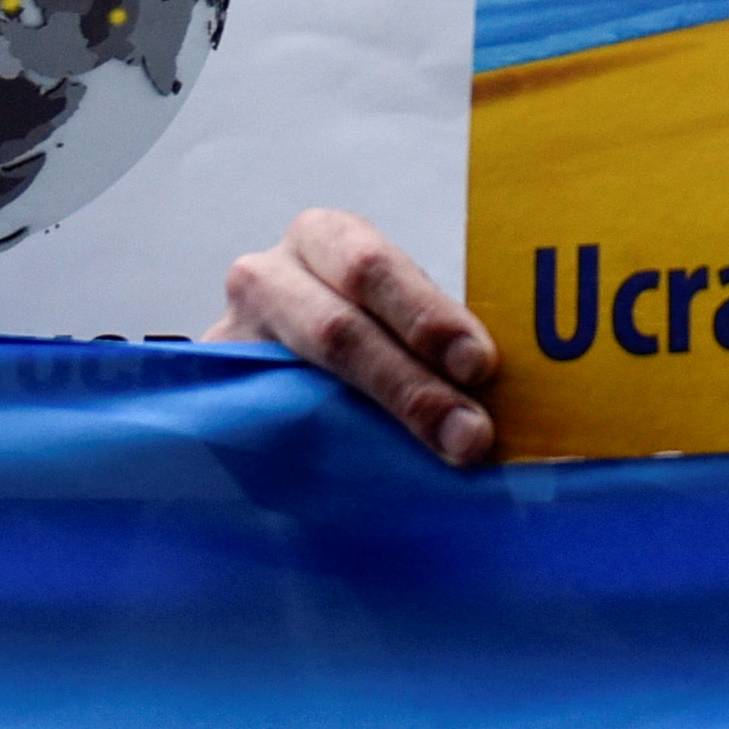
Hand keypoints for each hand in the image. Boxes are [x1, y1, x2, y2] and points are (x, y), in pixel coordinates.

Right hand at [213, 208, 501, 467]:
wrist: (271, 367)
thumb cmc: (359, 335)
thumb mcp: (388, 317)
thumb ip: (433, 345)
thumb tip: (511, 398)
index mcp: (326, 240)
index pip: (371, 269)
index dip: (425, 317)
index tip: (478, 366)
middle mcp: (269, 277)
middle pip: (336, 331)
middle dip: (409, 386)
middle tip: (469, 435)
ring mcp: (232, 340)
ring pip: (298, 383)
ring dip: (372, 427)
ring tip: (427, 460)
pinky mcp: (217, 396)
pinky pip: (265, 429)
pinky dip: (319, 460)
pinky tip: (364, 488)